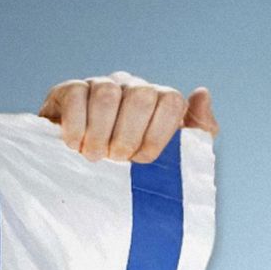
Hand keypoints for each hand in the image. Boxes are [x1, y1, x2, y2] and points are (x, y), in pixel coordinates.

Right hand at [37, 71, 218, 162]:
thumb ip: (199, 131)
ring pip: (107, 94)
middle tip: (118, 159)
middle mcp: (133, 87)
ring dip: (101, 134)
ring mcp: (101, 85)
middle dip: (129, 135)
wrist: (94, 184)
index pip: (170, 101)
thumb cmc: (141, 174)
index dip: (158, 135)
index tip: (144, 161)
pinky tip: (75, 145)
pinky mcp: (69, 90)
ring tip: (95, 157)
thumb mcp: (178, 161)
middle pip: (140, 96)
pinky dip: (76, 126)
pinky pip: (75, 95)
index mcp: (161, 101)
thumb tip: (201, 94)